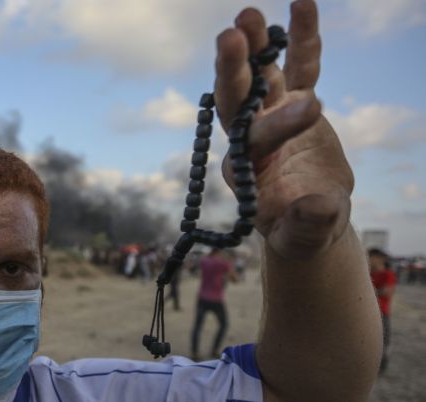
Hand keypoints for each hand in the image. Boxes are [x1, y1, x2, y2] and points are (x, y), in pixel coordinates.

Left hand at [215, 0, 350, 259]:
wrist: (307, 219)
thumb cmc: (299, 231)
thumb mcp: (305, 234)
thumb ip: (308, 222)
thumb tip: (318, 206)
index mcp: (246, 168)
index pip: (253, 140)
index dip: (278, 124)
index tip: (313, 109)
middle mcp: (250, 137)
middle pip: (236, 99)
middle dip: (233, 70)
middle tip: (230, 36)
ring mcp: (270, 116)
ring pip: (260, 76)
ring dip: (254, 45)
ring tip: (248, 12)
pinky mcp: (295, 104)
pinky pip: (299, 67)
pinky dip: (300, 40)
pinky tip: (301, 5)